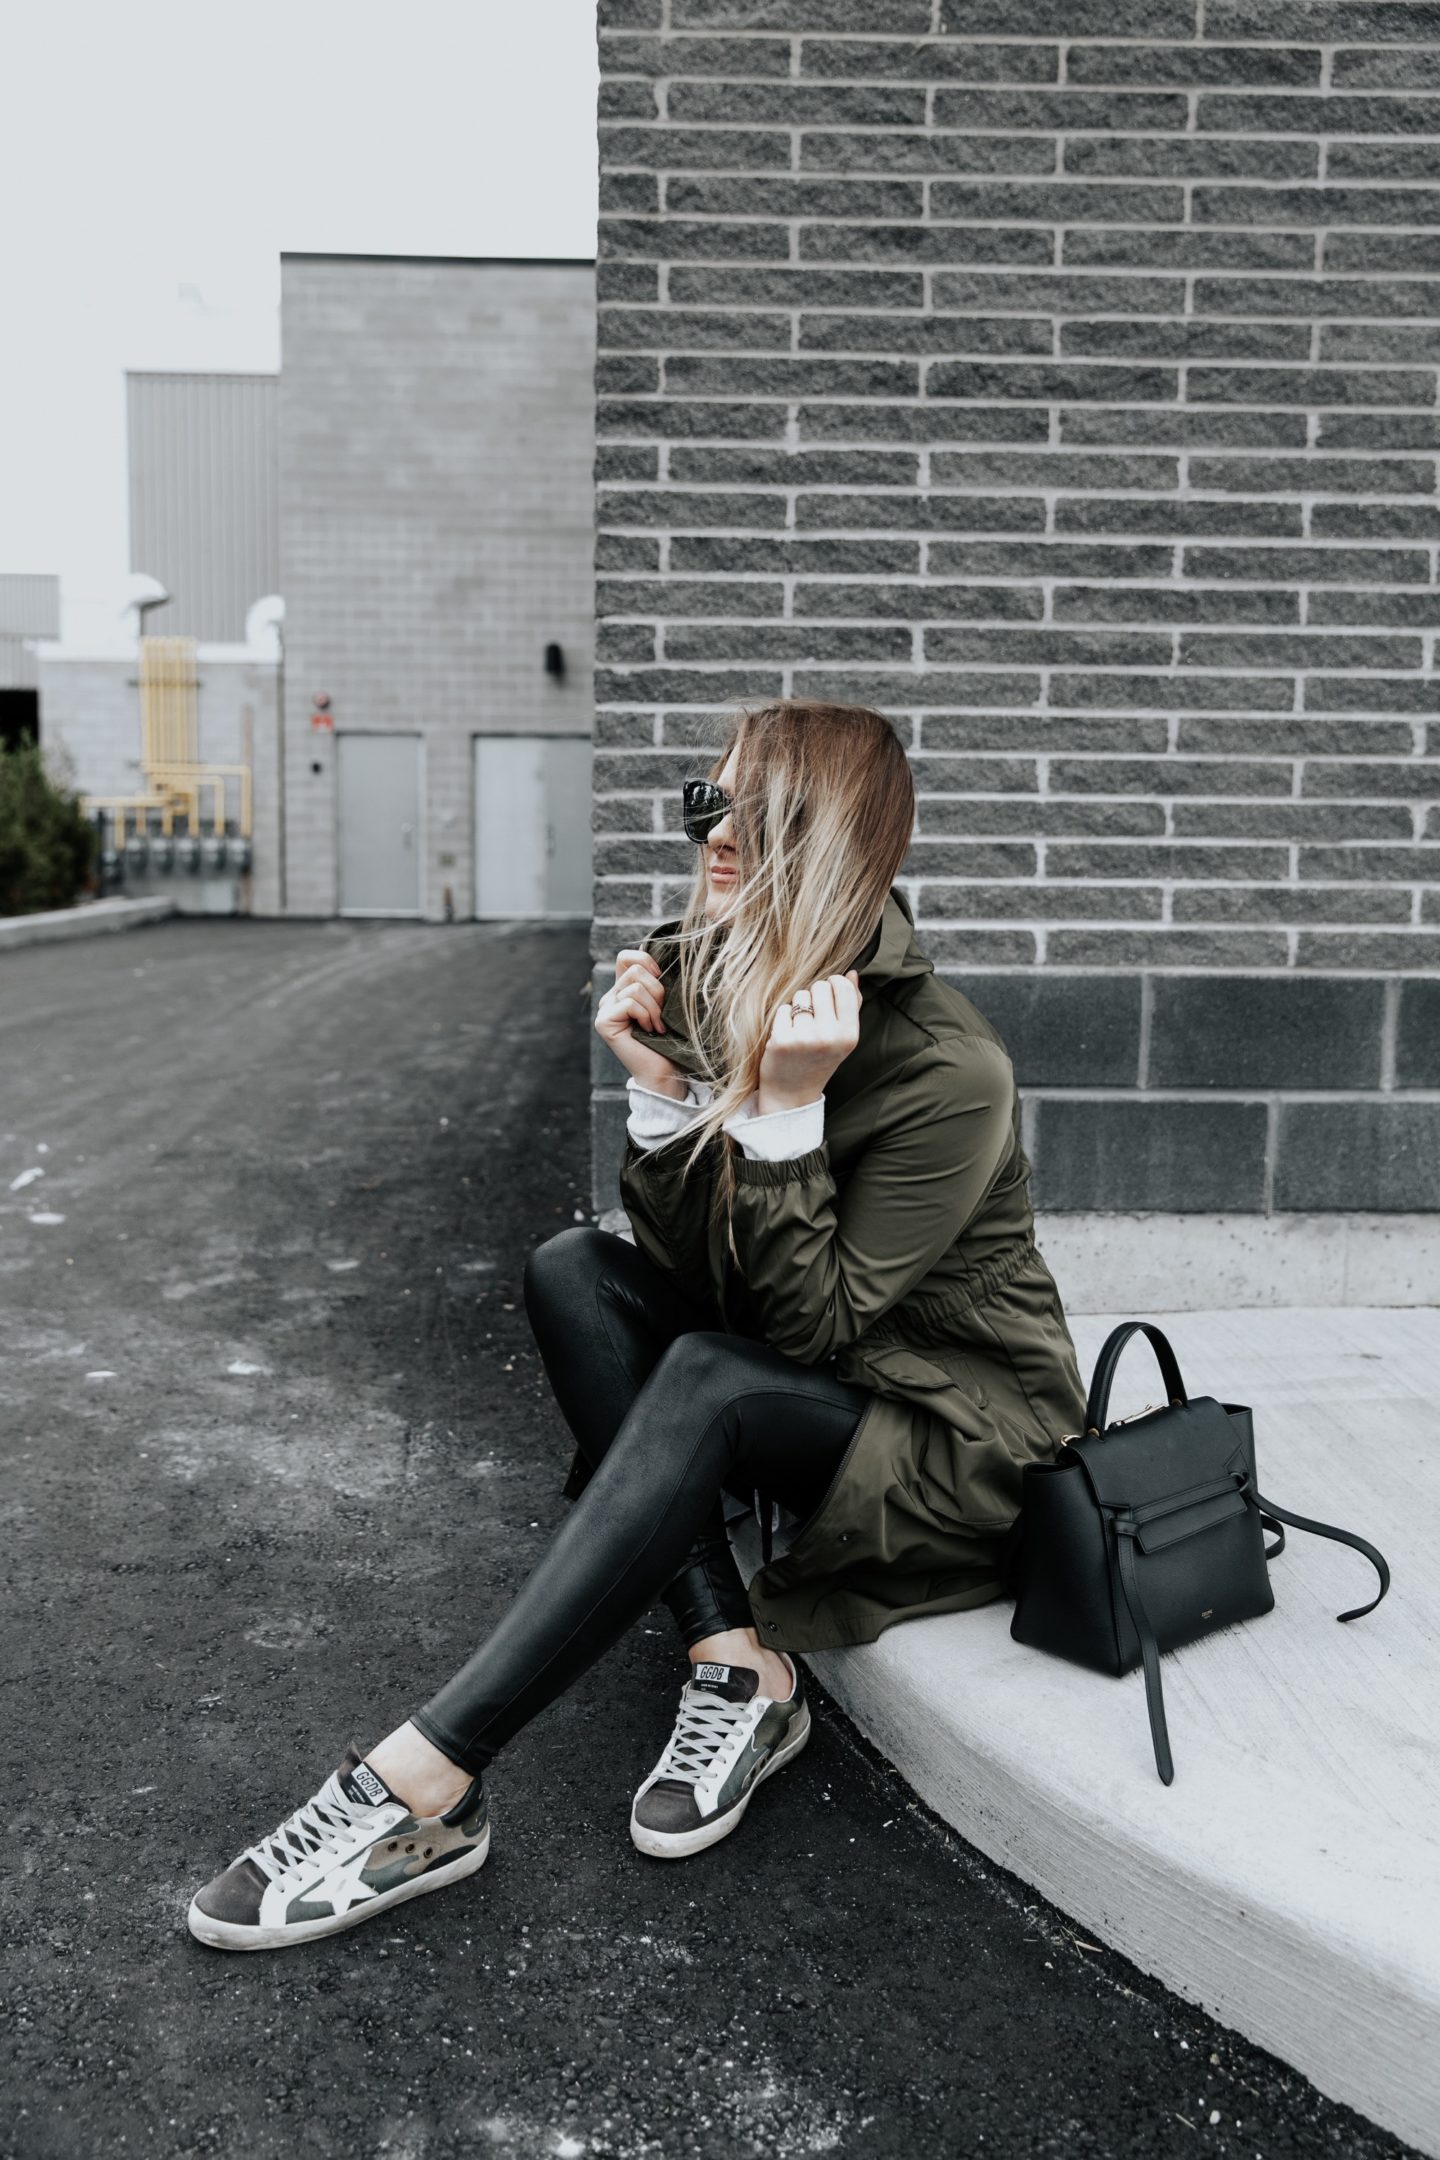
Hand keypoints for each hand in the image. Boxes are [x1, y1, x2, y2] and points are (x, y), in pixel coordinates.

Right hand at [595, 947, 687, 1093]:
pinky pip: (629, 1003)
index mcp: (623, 988)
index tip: (662, 983)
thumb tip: (661, 956)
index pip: (626, 957)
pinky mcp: (604, 1022)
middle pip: (634, 969)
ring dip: (654, 1007)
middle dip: (657, 990)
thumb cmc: (670, 1038)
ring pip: (634, 986)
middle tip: (662, 1013)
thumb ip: (657, 980)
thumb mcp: (666, 1002)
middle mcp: (610, 996)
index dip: (647, 963)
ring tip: (658, 1025)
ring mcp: (605, 1009)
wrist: (665, 1070)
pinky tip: (650, 1030)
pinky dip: (646, 1016)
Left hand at [755, 970, 861, 1115]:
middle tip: (812, 1019)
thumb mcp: (842, 1038)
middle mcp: (830, 1037)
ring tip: (800, 1029)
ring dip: (798, 1007)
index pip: (843, 986)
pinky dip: (783, 1019)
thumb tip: (853, 974)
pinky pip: (783, 1009)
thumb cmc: (819, 1060)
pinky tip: (786, 1036)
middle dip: (815, 996)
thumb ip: (851, 1005)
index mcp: (849, 1035)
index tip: (828, 997)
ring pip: (800, 996)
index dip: (833, 985)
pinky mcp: (782, 1041)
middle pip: (820, 987)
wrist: (792, 1094)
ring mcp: (805, 1039)